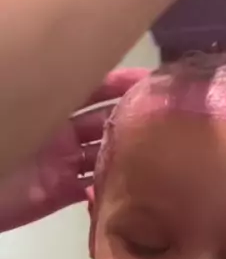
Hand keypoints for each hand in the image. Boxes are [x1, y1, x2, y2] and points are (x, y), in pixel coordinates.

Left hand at [0, 68, 147, 233]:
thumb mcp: (22, 102)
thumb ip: (56, 93)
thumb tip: (90, 66)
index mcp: (46, 101)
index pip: (92, 87)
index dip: (121, 82)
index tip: (153, 80)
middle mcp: (59, 130)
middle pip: (103, 120)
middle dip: (132, 116)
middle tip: (169, 115)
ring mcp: (61, 162)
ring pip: (104, 153)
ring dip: (128, 151)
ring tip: (162, 148)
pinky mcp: (60, 192)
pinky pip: (94, 187)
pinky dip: (114, 185)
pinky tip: (138, 181)